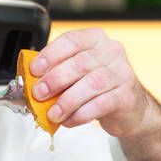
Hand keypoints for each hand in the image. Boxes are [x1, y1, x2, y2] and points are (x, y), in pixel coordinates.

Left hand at [30, 28, 156, 137]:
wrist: (130, 108)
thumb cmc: (97, 88)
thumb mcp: (77, 74)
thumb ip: (56, 72)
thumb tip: (31, 82)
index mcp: (95, 40)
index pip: (72, 40)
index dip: (51, 54)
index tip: (35, 70)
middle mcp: (111, 52)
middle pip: (80, 63)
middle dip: (55, 79)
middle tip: (39, 94)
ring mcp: (122, 73)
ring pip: (92, 84)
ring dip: (67, 101)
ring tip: (53, 113)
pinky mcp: (126, 96)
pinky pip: (100, 104)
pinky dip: (80, 114)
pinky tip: (69, 120)